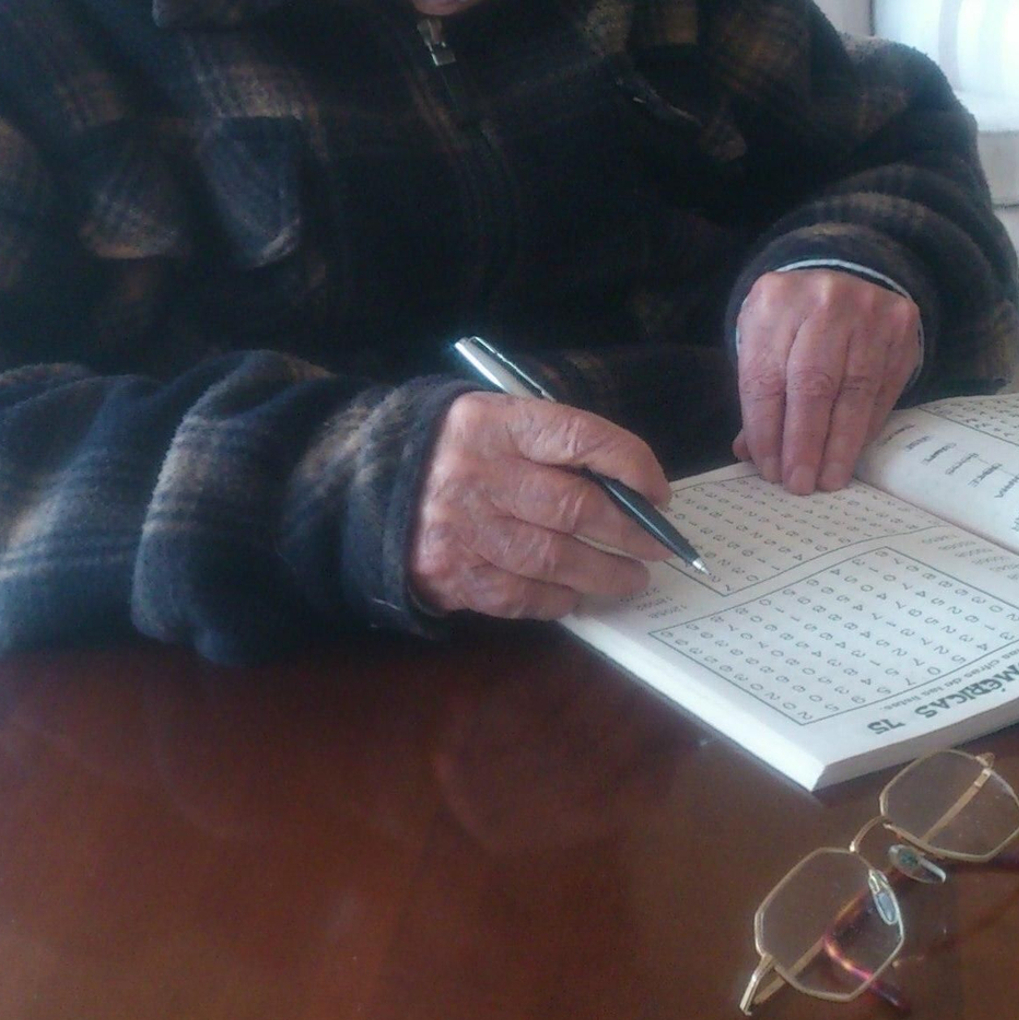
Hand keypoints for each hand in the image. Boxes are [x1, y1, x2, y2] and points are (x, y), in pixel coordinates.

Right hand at [410, 393, 671, 617]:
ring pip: (555, 559)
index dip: (630, 464)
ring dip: (606, 574)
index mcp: (494, 423)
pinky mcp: (452, 574)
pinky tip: (577, 595)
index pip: (579, 437)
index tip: (658, 491)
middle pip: (575, 507)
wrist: (360, 484)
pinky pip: (521, 595)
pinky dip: (558, 599)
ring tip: (633, 578)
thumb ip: (549, 444)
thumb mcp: (490, 420)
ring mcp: (464, 529)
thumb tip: (625, 488)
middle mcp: (479, 475)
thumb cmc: (450, 450)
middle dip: (630, 531)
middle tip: (658, 545)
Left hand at [733, 269, 920, 492]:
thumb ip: (759, 394)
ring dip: (840, 443)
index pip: (766, 377)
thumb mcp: (764, 343)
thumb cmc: (794, 323)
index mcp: (774, 301)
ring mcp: (867, 309)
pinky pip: (883, 388)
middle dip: (804, 443)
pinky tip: (853, 450)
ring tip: (830, 478)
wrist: (843, 276)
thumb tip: (753, 454)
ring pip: (855, 391)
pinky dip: (866, 426)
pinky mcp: (900, 325)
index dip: (767, 430)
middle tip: (801, 484)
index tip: (770, 470)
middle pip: (812, 385)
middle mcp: (823, 299)